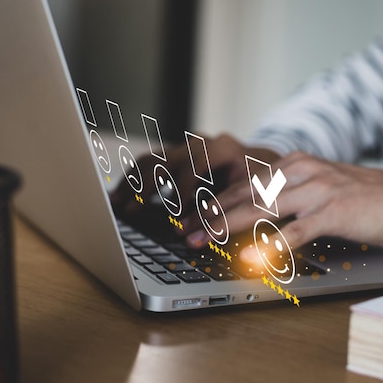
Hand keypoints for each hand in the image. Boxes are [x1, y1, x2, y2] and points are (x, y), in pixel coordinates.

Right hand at [110, 133, 279, 216]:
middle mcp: (202, 144)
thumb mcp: (259, 195)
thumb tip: (222, 239)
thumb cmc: (263, 183)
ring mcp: (186, 148)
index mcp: (225, 149)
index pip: (198, 165)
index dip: (184, 191)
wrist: (263, 163)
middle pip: (167, 160)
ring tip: (118, 205)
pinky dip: (133, 181)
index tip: (175, 216)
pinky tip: (120, 197)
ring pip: (153, 160)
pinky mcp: (177, 156)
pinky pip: (149, 164)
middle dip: (149, 187)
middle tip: (133, 211)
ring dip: (134, 183)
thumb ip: (240, 213)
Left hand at [184, 152, 382, 253]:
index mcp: (291, 165)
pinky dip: (273, 244)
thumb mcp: (313, 189)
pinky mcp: (333, 211)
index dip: (213, 202)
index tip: (189, 218)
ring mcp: (316, 190)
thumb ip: (283, 199)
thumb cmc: (355, 199)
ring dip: (230, 225)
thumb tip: (246, 221)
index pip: (242, 184)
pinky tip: (254, 257)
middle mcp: (300, 172)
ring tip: (205, 239)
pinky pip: (297, 230)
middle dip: (211, 214)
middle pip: (245, 194)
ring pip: (263, 207)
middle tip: (185, 232)